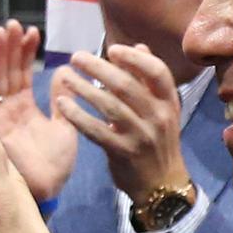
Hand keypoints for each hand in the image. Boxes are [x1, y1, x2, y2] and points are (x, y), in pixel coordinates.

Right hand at [0, 20, 76, 205]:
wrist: (51, 191)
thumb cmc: (56, 166)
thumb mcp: (66, 126)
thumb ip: (62, 100)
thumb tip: (63, 72)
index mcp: (24, 109)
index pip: (20, 74)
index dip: (24, 53)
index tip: (32, 31)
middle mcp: (7, 112)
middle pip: (4, 73)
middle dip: (7, 48)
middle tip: (11, 24)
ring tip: (1, 32)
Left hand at [53, 45, 187, 202]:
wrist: (162, 185)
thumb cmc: (158, 141)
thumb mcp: (162, 110)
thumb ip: (149, 80)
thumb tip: (139, 46)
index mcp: (168, 102)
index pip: (157, 71)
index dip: (134, 58)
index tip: (111, 49)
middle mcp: (157, 116)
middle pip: (126, 85)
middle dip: (98, 68)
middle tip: (76, 57)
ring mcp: (140, 136)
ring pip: (109, 106)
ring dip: (84, 88)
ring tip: (65, 76)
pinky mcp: (122, 153)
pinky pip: (96, 131)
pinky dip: (78, 116)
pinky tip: (63, 105)